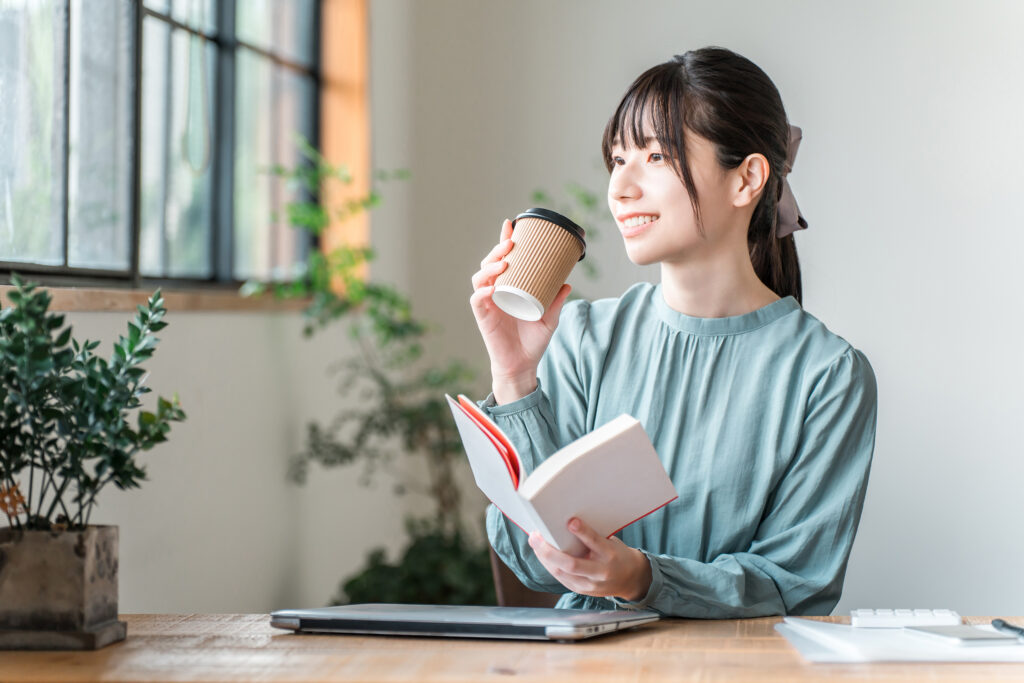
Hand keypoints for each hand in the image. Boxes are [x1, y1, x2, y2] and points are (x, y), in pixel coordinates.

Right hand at [469, 219, 572, 402]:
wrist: (523, 365)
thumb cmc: (533, 341)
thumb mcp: (550, 318)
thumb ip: (557, 301)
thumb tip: (568, 283)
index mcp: (509, 287)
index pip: (503, 259)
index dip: (504, 241)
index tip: (511, 224)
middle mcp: (495, 292)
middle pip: (489, 264)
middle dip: (497, 250)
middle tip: (510, 243)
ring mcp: (488, 303)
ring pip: (480, 278)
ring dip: (490, 267)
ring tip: (504, 261)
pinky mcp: (483, 317)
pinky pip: (478, 300)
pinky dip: (483, 291)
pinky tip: (492, 286)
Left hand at [528, 518, 651, 601]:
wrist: (631, 579)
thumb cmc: (617, 554)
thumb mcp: (611, 542)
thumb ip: (593, 537)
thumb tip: (567, 522)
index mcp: (610, 555)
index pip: (595, 542)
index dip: (583, 532)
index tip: (570, 522)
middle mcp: (600, 572)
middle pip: (571, 564)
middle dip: (549, 551)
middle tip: (536, 536)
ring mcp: (590, 584)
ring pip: (561, 573)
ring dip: (544, 558)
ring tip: (534, 542)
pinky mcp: (582, 590)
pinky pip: (561, 578)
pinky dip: (549, 565)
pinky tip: (542, 555)